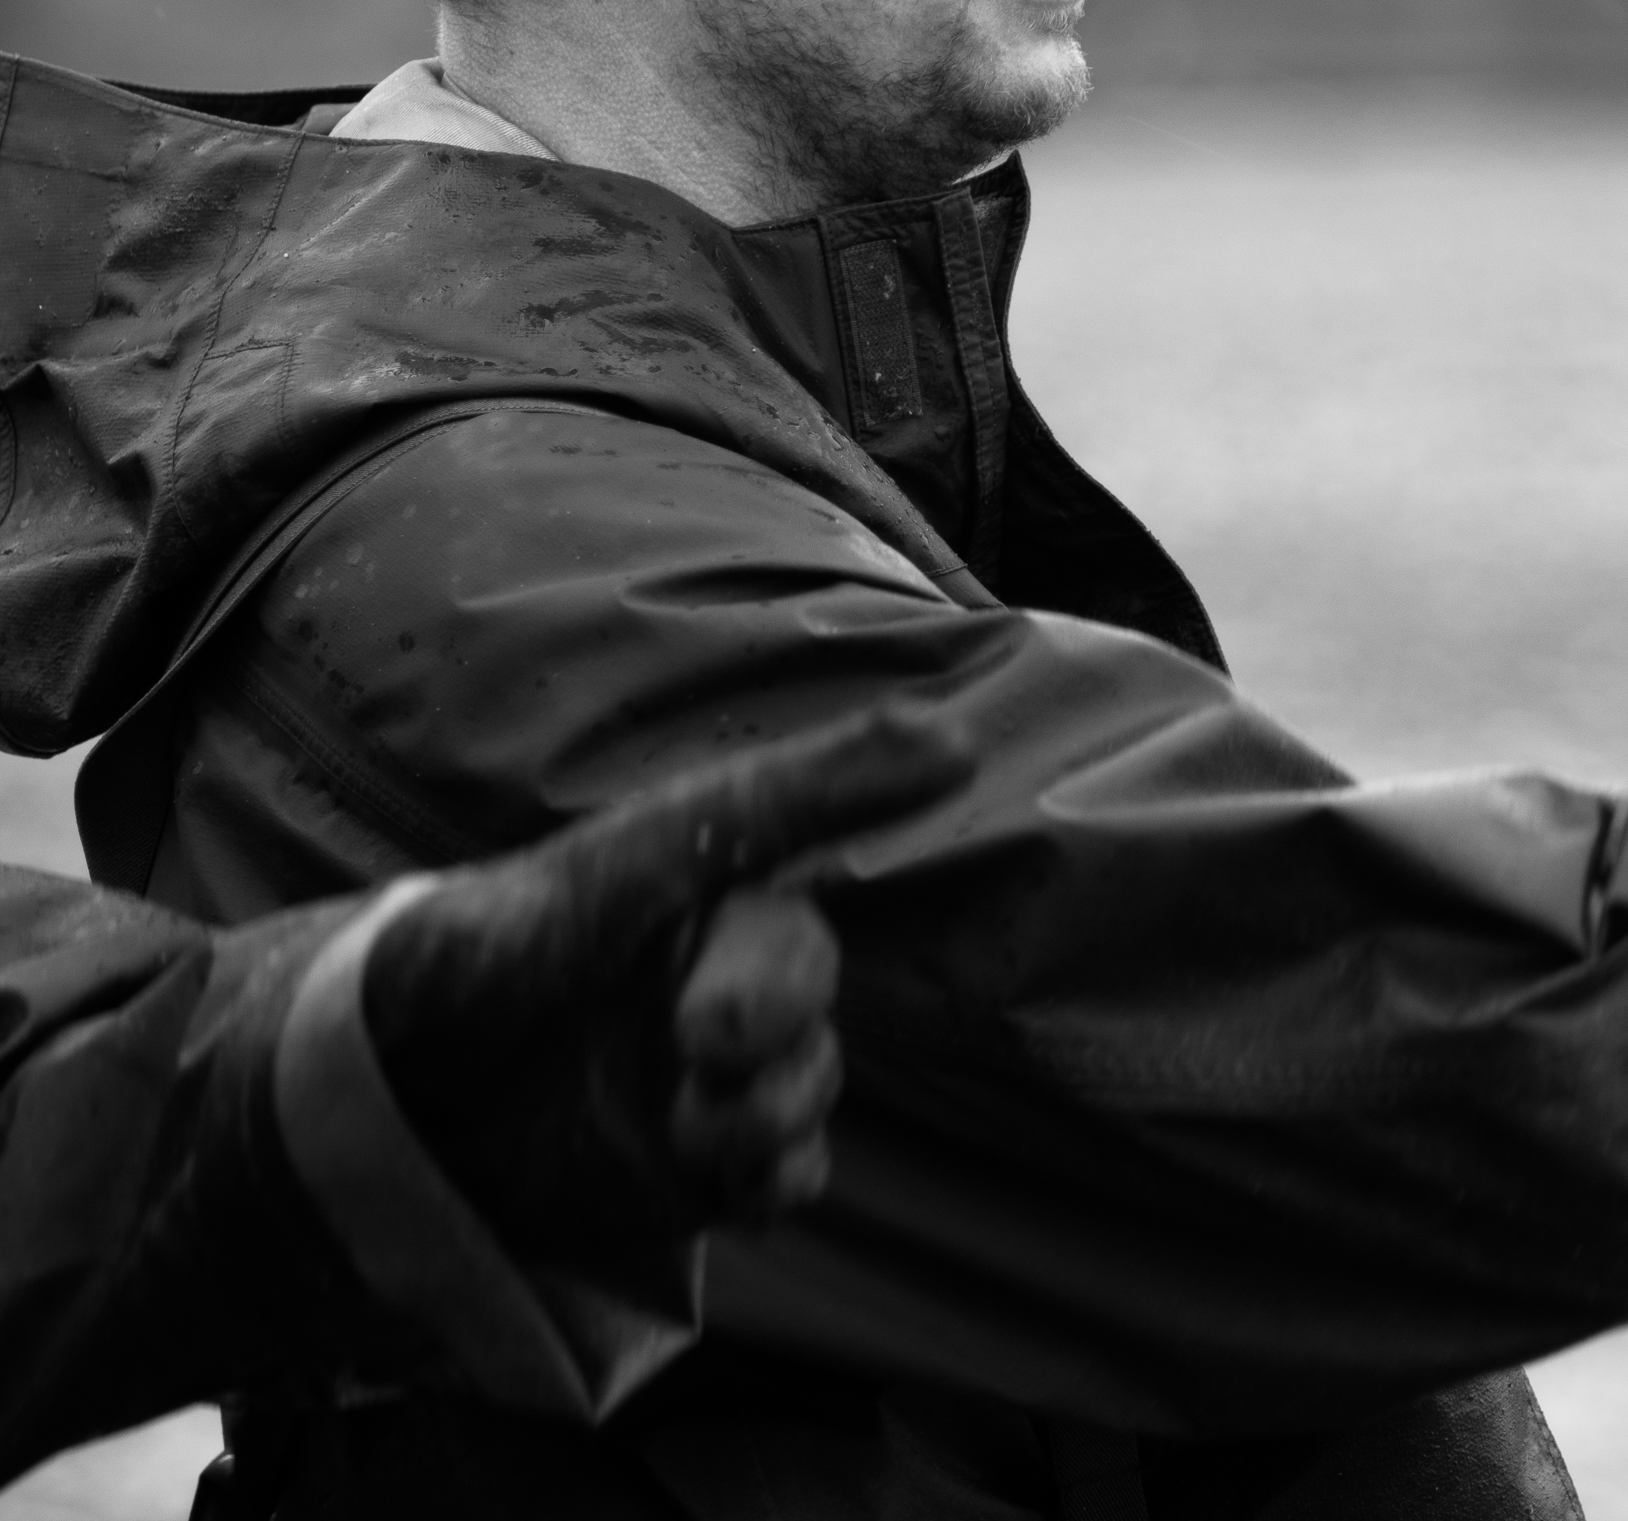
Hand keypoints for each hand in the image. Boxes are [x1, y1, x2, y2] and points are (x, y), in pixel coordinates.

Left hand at [362, 708, 966, 1261]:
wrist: (386, 1102)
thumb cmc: (513, 942)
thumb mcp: (657, 853)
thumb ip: (799, 798)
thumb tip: (957, 734)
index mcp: (699, 885)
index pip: (800, 890)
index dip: (802, 928)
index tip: (831, 896)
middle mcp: (706, 972)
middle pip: (808, 996)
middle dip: (773, 1016)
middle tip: (701, 1038)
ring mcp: (699, 1076)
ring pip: (809, 1091)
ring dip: (768, 1108)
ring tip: (686, 1113)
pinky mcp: (687, 1171)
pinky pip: (786, 1176)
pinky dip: (769, 1176)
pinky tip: (717, 1170)